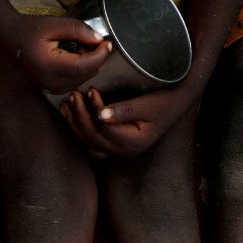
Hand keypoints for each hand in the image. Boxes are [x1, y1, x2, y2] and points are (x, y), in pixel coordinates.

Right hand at [0, 14, 112, 94]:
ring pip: (83, 79)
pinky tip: (72, 56)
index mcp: (52, 66)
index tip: (107, 42)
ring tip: (78, 47)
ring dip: (87, 64)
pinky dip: (79, 70)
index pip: (87, 65)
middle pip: (87, 74)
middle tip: (90, 40)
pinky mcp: (52, 89)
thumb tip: (99, 39)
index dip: (102, 54)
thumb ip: (79, 30)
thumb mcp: (55, 24)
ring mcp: (52, 88)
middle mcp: (52, 82)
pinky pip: (75, 82)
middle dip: (95, 58)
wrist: (7, 40)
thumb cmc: (28, 30)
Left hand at [59, 84, 197, 158]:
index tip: (91, 90)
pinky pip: (90, 143)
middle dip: (80, 117)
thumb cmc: (164, 99)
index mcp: (134, 143)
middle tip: (73, 95)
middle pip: (94, 138)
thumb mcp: (148, 104)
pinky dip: (79, 131)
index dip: (94, 110)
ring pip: (88, 143)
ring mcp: (118, 151)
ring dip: (74, 125)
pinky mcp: (113, 146)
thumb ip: (125, 110)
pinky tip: (71, 116)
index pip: (106, 129)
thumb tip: (101, 114)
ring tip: (67, 105)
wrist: (176, 102)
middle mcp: (124, 152)